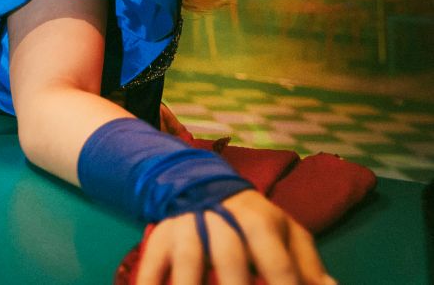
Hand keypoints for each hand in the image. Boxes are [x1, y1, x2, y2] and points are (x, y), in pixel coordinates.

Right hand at [136, 189, 335, 284]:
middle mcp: (221, 218)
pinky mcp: (161, 236)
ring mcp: (187, 225)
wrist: (203, 185)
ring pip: (187, 259)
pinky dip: (150, 282)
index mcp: (258, 218)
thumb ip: (308, 266)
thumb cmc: (253, 222)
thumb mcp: (286, 233)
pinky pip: (152, 263)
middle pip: (229, 255)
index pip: (275, 258)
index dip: (284, 284)